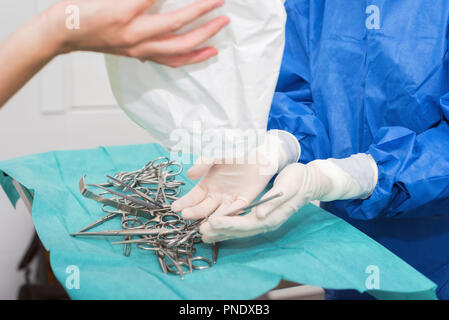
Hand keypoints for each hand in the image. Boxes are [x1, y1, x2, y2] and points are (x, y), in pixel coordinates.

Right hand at [46, 0, 228, 66]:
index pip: (170, 11)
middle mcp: (137, 38)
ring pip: (176, 55)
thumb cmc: (82, 10)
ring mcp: (137, 50)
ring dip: (200, 49)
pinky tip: (195, 55)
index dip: (196, 4)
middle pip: (180, 36)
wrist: (63, 32)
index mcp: (129, 19)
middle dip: (206, 25)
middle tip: (224, 14)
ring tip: (217, 45)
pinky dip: (184, 59)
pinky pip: (166, 62)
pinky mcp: (136, 55)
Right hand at [171, 153, 275, 220]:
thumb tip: (189, 174)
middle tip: (185, 214)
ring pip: (218, 212)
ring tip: (202, 224)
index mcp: (207, 184)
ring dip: (210, 218)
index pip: (193, 197)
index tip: (175, 207)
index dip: (185, 202)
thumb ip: (203, 163)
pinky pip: (236, 208)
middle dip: (194, 212)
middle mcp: (217, 194)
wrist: (257, 151)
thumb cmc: (234, 152)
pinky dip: (228, 213)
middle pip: (203, 207)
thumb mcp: (215, 156)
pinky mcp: (244, 200)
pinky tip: (219, 218)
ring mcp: (230, 198)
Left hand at [200, 154, 377, 242]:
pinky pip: (240, 224)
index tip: (211, 221)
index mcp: (272, 217)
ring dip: (220, 232)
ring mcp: (263, 221)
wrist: (308, 181)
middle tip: (200, 230)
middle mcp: (266, 222)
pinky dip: (226, 225)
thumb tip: (261, 215)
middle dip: (219, 231)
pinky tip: (215, 225)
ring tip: (202, 233)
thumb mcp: (289, 186)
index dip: (228, 224)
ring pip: (238, 230)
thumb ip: (275, 201)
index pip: (245, 224)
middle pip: (239, 231)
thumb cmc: (298, 180)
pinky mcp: (259, 216)